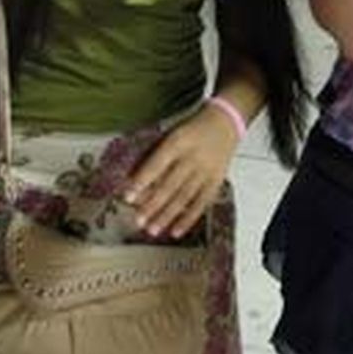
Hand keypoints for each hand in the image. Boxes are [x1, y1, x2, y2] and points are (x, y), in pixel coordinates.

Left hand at [122, 106, 239, 238]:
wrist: (225, 122)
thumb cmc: (192, 129)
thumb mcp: (171, 134)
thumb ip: (154, 155)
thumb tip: (133, 180)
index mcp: (178, 141)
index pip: (157, 164)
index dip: (142, 181)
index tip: (127, 197)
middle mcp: (192, 157)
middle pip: (170, 185)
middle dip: (152, 205)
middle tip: (138, 220)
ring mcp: (206, 170)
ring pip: (184, 197)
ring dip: (167, 215)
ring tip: (152, 230)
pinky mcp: (216, 181)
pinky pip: (202, 203)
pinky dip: (189, 219)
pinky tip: (176, 231)